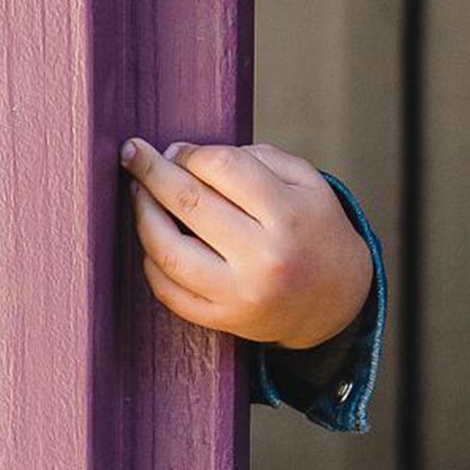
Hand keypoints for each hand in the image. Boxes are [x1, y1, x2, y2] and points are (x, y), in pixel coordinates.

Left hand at [118, 137, 373, 350]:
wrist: (337, 301)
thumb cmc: (312, 228)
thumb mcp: (307, 183)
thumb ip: (255, 158)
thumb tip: (183, 154)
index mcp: (289, 214)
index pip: (222, 168)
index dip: (189, 153)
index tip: (174, 149)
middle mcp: (265, 257)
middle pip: (188, 203)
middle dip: (151, 172)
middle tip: (132, 154)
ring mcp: (241, 294)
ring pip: (167, 250)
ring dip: (142, 216)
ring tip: (138, 194)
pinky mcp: (223, 320)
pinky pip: (167, 290)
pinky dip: (150, 260)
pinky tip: (152, 239)